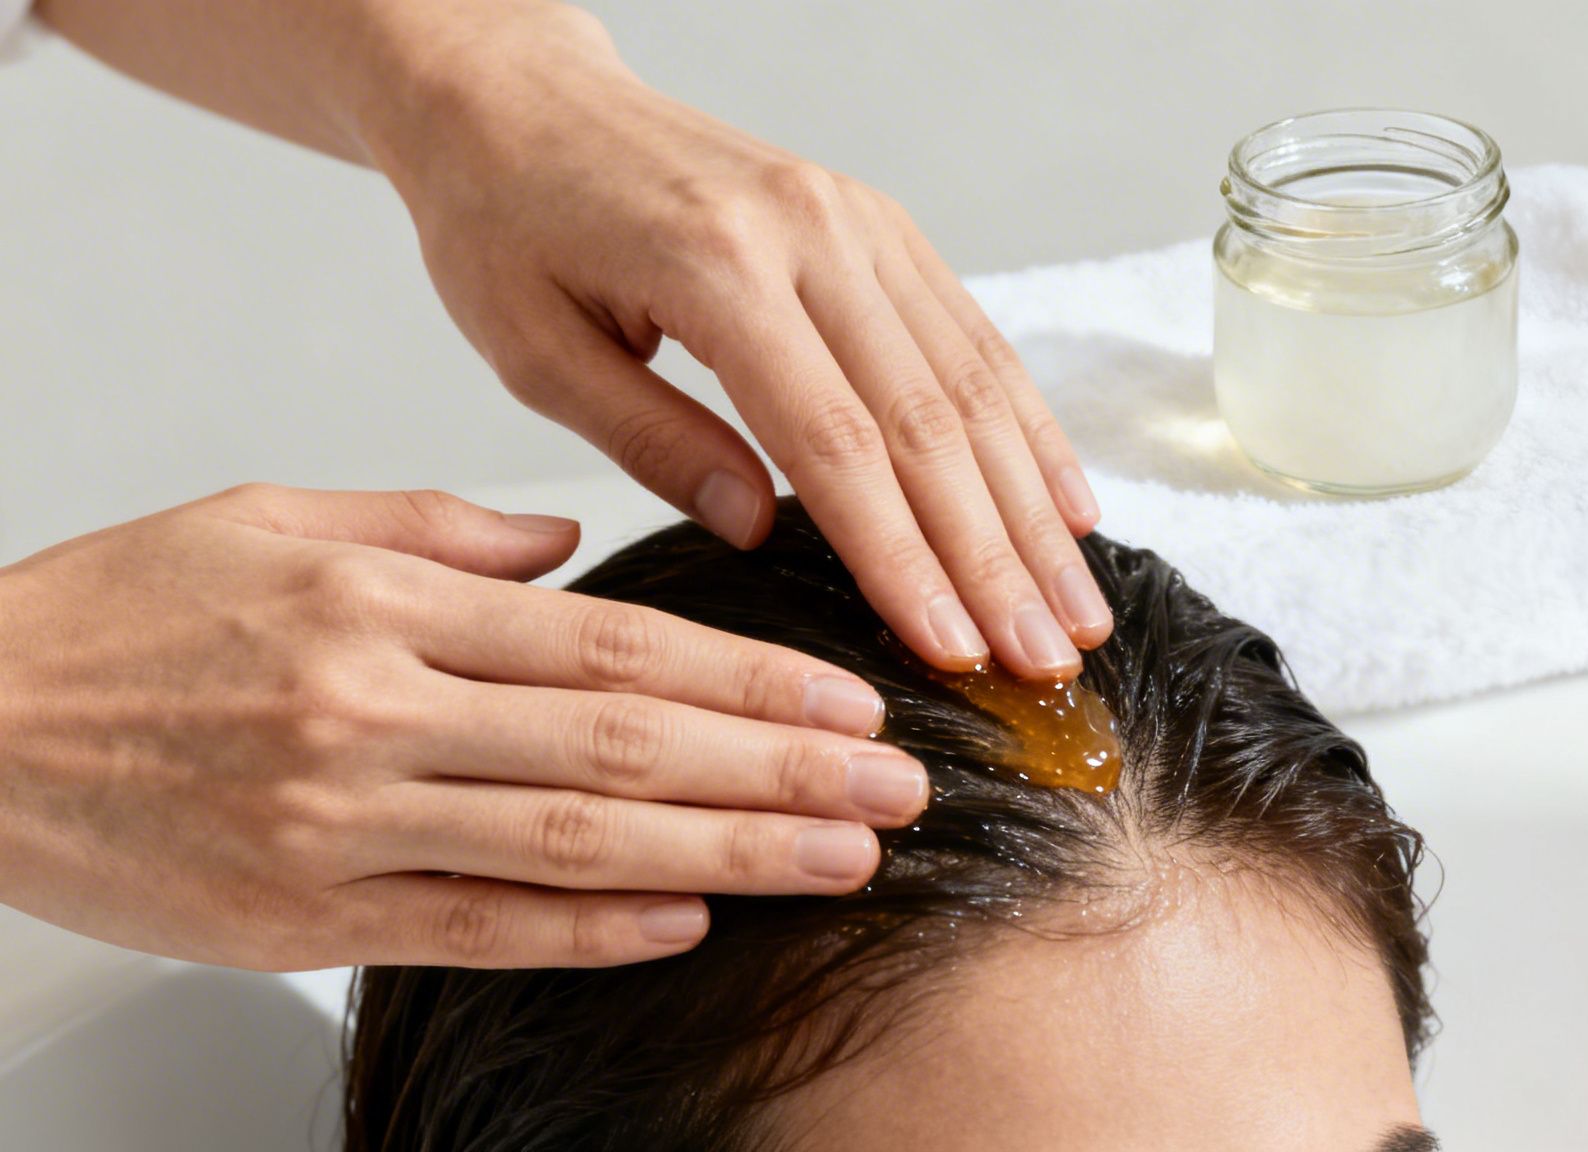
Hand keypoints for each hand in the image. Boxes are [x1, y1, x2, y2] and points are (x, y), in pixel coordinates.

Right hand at [0, 484, 929, 970]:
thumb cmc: (124, 617)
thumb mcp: (276, 522)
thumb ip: (435, 528)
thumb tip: (565, 543)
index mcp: (385, 607)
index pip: (612, 646)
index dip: (747, 680)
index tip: (850, 699)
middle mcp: (375, 712)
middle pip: (622, 749)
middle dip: (778, 771)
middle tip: (898, 789)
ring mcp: (340, 819)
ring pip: (571, 845)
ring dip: (724, 857)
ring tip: (840, 859)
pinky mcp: (300, 914)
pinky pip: (473, 928)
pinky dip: (590, 933)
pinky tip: (689, 926)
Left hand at [368, 7, 1111, 680]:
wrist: (523, 99)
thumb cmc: (508, 222)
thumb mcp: (533, 350)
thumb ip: (653, 442)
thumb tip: (760, 532)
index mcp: (717, 267)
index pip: (838, 442)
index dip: (905, 558)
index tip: (955, 651)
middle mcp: (812, 233)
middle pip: (932, 421)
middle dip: (997, 557)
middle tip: (1044, 661)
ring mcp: (861, 222)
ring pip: (975, 384)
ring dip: (1034, 508)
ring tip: (1076, 611)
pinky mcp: (882, 226)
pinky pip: (974, 337)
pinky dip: (1028, 429)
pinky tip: (1066, 506)